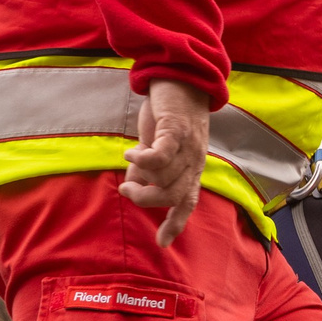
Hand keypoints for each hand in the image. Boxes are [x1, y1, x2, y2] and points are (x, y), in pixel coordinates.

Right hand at [120, 80, 212, 246]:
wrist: (181, 78)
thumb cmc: (169, 113)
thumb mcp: (158, 145)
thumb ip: (147, 168)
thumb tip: (133, 186)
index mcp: (191, 168)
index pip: (188, 202)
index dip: (176, 224)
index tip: (162, 243)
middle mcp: (194, 161)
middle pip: (174, 196)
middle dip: (146, 199)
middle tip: (127, 188)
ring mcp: (189, 146)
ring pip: (165, 178)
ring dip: (140, 176)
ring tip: (128, 161)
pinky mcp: (177, 130)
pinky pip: (161, 156)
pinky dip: (143, 159)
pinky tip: (131, 152)